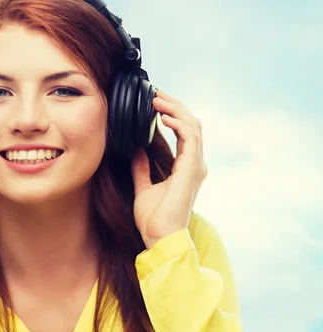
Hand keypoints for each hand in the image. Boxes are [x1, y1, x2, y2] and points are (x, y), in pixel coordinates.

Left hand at [130, 90, 207, 249]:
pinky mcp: (191, 169)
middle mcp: (194, 165)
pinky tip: (163, 116)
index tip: (155, 102)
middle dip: (174, 105)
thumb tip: (136, 150)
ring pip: (193, 126)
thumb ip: (141, 168)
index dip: (172, 113)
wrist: (159, 238)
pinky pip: (190, 137)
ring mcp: (195, 166)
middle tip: (156, 93)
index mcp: (186, 167)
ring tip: (157, 99)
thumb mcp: (143, 187)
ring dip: (175, 109)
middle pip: (190, 124)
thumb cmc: (153, 219)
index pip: (184, 132)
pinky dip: (178, 123)